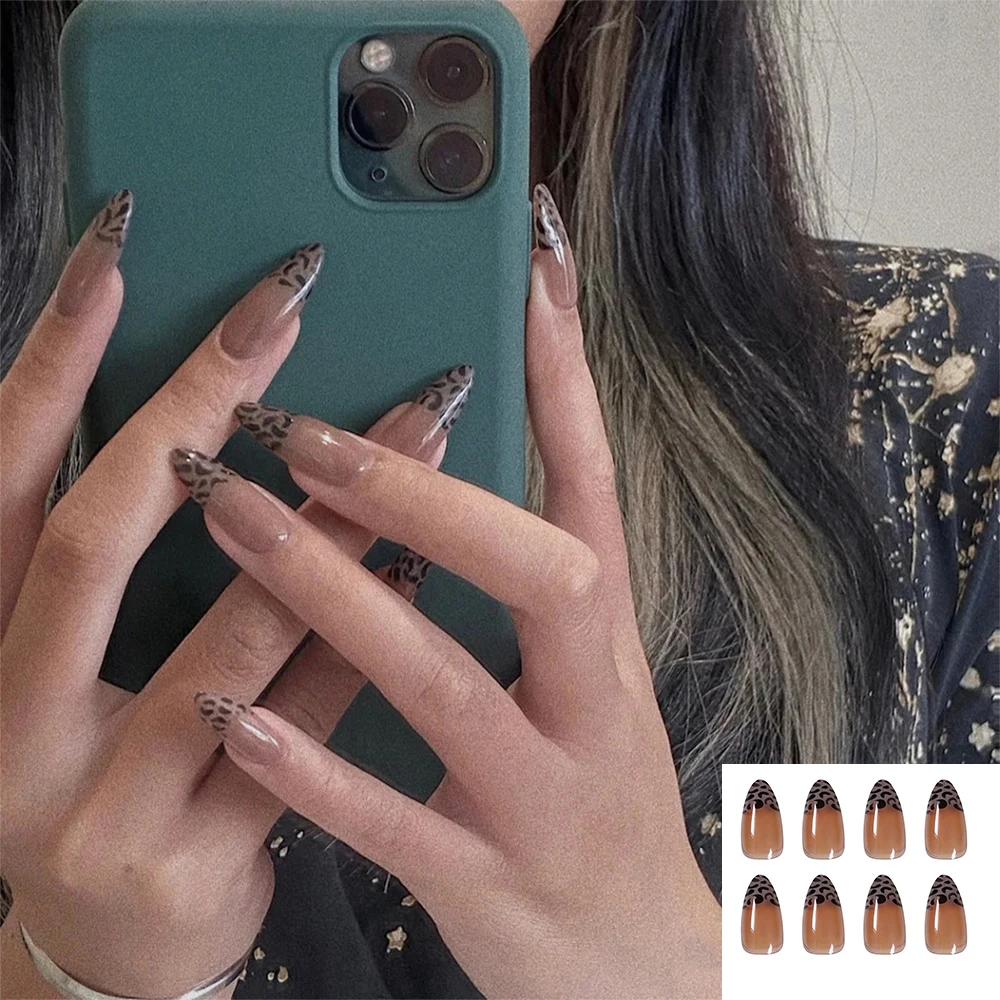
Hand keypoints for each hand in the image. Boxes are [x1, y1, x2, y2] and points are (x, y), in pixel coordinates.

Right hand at [0, 190, 468, 997]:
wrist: (116, 948)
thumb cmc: (111, 768)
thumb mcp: (89, 660)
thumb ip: (129, 558)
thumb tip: (222, 412)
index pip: (5, 475)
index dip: (51, 359)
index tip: (118, 249)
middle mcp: (10, 717)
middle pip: (96, 538)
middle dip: (193, 405)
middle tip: (286, 303)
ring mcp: (92, 802)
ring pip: (220, 643)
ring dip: (324, 528)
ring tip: (414, 416)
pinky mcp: (184, 861)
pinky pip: (296, 736)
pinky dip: (357, 649)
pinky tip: (424, 576)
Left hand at [177, 188, 721, 998]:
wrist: (638, 965)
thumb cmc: (592, 796)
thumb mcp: (577, 679)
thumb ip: (511, 584)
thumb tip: (426, 470)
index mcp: (609, 641)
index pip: (596, 481)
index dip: (568, 371)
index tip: (530, 260)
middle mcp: (591, 706)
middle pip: (537, 570)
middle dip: (426, 492)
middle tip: (307, 423)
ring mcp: (544, 796)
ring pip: (444, 684)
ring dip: (338, 596)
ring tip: (234, 517)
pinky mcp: (488, 881)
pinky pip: (394, 821)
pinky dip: (314, 763)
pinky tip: (233, 706)